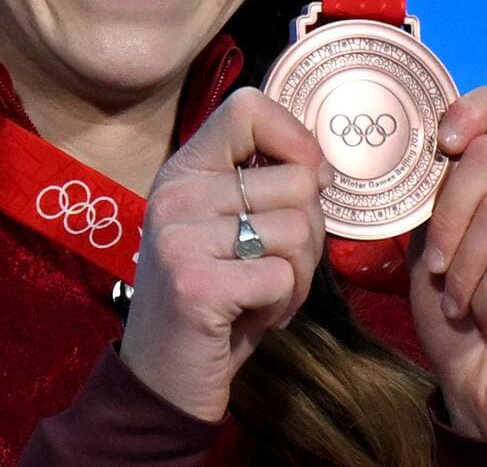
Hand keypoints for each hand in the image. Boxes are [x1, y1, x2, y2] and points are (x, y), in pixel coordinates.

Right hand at [120, 88, 330, 421]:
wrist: (163, 378)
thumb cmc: (212, 297)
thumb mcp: (227, 228)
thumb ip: (264, 187)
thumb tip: (323, 168)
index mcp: (184, 170)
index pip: (246, 108)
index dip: (295, 138)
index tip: (306, 179)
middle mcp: (176, 194)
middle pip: (296, 181)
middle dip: (308, 234)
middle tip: (272, 268)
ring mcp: (181, 237)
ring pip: (300, 230)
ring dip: (298, 275)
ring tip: (260, 294)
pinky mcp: (196, 284)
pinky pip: (284, 276)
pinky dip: (282, 304)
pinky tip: (250, 317)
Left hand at [409, 81, 486, 441]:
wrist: (478, 386)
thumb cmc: (453, 308)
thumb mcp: (429, 237)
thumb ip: (433, 188)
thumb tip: (428, 140)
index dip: (477, 107)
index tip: (444, 142)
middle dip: (444, 219)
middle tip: (440, 269)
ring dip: (461, 268)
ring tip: (464, 301)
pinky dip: (485, 295)